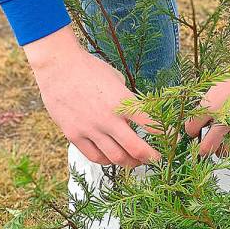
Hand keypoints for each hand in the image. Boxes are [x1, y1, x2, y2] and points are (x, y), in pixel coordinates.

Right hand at [24, 25, 159, 168]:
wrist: (58, 66)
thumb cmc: (89, 68)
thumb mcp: (116, 78)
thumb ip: (126, 98)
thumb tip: (134, 111)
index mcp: (123, 101)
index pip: (151, 124)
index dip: (164, 134)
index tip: (171, 138)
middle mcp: (108, 118)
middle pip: (136, 148)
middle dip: (149, 157)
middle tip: (156, 159)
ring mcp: (90, 129)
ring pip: (115, 157)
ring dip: (129, 162)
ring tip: (134, 161)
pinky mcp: (74, 135)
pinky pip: (94, 156)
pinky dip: (106, 160)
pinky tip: (111, 157)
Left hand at [184, 42, 229, 155]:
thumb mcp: (214, 89)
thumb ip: (205, 108)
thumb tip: (197, 124)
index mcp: (210, 106)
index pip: (191, 129)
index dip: (192, 131)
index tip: (195, 132)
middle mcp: (224, 119)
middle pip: (205, 148)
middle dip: (203, 149)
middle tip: (206, 145)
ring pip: (225, 152)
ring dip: (223, 148)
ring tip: (226, 139)